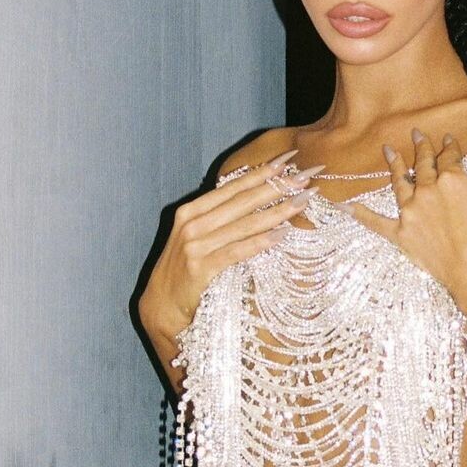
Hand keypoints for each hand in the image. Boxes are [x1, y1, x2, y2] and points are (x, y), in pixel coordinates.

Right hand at [140, 150, 319, 340]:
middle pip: (242, 201)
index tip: (289, 159)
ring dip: (276, 211)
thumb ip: (221, 221)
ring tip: (302, 201)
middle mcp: (192, 224)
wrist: (161, 307)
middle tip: (305, 176)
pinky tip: (281, 234)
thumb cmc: (185, 272)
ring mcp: (195, 245)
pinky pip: (236, 251)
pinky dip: (259, 242)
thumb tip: (258, 203)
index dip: (262, 172)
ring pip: (243, 224)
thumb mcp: (198, 239)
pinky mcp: (200, 268)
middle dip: (276, 186)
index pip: (233, 187)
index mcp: (192, 211)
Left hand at [335, 129, 466, 322]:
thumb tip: (462, 203)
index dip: (449, 147)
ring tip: (389, 151)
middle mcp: (429, 190)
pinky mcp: (401, 234)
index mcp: (454, 180)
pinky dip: (360, 214)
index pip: (450, 158)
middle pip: (424, 164)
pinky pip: (376, 222)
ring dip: (395, 165)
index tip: (447, 140)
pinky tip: (345, 205)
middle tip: (417, 134)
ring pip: (400, 182)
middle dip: (421, 147)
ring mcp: (412, 211)